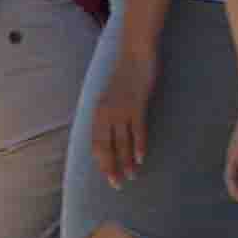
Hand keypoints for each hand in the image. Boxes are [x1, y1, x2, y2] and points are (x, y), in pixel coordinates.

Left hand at [89, 39, 156, 189]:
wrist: (135, 52)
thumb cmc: (125, 74)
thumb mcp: (111, 95)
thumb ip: (109, 112)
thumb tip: (111, 131)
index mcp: (98, 111)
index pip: (96, 143)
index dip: (101, 161)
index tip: (107, 176)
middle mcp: (106, 113)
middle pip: (106, 146)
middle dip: (111, 167)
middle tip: (117, 184)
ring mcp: (121, 109)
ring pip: (122, 142)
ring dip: (126, 161)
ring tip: (131, 176)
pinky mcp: (137, 104)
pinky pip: (137, 130)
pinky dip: (139, 145)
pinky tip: (141, 158)